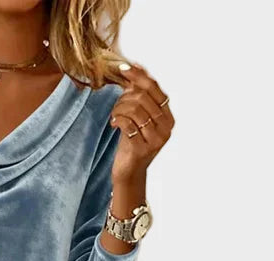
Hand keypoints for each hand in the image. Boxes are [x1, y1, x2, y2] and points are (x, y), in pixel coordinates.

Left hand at [109, 62, 174, 183]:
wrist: (129, 171)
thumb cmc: (132, 143)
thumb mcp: (138, 118)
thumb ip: (139, 97)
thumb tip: (133, 68)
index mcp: (168, 117)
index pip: (154, 88)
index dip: (138, 76)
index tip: (123, 68)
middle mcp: (166, 127)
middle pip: (143, 97)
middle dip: (124, 97)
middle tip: (116, 107)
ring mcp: (156, 139)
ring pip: (135, 109)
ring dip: (119, 109)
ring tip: (115, 116)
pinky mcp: (143, 149)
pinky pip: (128, 124)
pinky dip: (118, 120)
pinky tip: (114, 124)